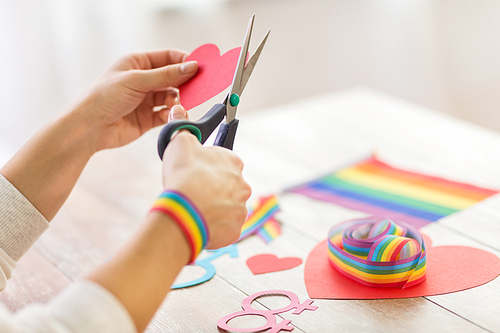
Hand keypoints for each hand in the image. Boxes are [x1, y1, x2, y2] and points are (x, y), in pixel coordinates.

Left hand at [68, 50, 197, 150]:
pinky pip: (166, 114)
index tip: (199, 67)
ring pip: (171, 97)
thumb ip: (167, 75)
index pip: (167, 57)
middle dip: (184, 83)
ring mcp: (145, 100)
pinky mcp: (148, 118)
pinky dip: (171, 115)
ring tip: (177, 105)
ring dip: (177, 101)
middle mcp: (142, 80)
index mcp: (137, 63)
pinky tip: (172, 116)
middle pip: (172, 78)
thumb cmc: (104, 98)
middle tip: (196, 88)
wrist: (89, 128)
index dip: (184, 61)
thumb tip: (191, 66)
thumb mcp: (137, 80)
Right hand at [161, 106, 251, 248]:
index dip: (208, 167)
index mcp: (233, 162)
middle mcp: (242, 185)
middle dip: (213, 189)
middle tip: (194, 192)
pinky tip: (200, 222)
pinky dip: (214, 227)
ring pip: (227, 207)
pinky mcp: (235, 230)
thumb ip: (182, 126)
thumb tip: (178, 109)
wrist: (184, 210)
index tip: (197, 172)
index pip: (225, 162)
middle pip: (228, 186)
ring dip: (214, 208)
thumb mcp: (179, 142)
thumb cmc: (184, 175)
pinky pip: (225, 228)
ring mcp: (240, 209)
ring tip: (195, 209)